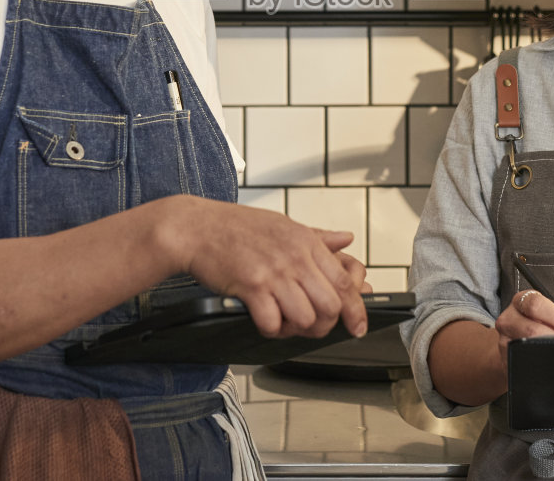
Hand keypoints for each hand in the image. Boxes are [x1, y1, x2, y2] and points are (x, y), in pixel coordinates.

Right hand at [167, 197, 370, 340]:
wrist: (196, 228)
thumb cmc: (236, 227)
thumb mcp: (283, 224)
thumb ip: (318, 237)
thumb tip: (346, 239)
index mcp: (307, 242)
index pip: (344, 282)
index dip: (356, 309)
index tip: (357, 326)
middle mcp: (295, 257)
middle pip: (330, 306)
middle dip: (324, 324)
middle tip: (309, 325)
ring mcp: (274, 272)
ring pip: (305, 318)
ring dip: (295, 329)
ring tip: (283, 321)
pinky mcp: (251, 286)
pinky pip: (273, 323)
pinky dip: (271, 329)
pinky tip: (263, 319)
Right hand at [493, 290, 553, 375]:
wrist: (527, 344)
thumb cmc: (545, 324)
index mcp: (523, 301)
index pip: (537, 305)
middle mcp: (510, 318)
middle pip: (531, 328)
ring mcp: (505, 340)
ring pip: (527, 346)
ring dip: (550, 350)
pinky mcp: (507, 360)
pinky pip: (524, 362)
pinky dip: (541, 363)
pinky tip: (553, 362)